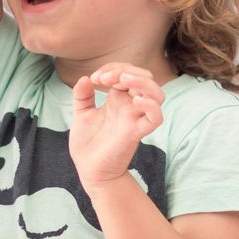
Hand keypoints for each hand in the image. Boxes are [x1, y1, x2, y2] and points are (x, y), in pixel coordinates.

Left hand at [69, 65, 164, 187]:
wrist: (89, 170)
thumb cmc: (88, 144)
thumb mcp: (81, 114)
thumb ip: (82, 95)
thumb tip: (85, 78)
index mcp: (119, 99)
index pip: (127, 72)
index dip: (113, 68)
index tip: (94, 79)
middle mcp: (130, 106)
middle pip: (145, 78)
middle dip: (125, 71)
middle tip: (103, 79)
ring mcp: (135, 118)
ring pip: (157, 94)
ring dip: (142, 82)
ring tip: (123, 81)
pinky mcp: (136, 132)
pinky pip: (155, 118)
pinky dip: (151, 106)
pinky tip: (135, 100)